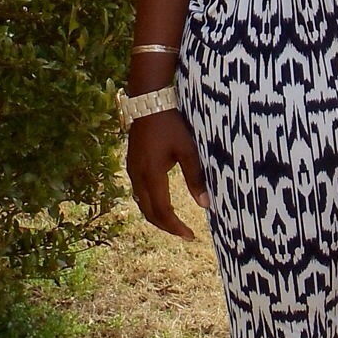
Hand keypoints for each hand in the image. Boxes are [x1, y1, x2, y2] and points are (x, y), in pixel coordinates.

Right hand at [126, 110, 208, 240]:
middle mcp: (138, 176)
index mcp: (152, 176)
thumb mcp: (188, 150)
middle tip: (184, 233)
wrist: (148, 101)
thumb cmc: (171, 124)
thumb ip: (195, 178)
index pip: (162, 212)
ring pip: (142, 203)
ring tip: (173, 221)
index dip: (176, 227)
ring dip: (157, 215)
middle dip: (166, 226)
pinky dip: (150, 203)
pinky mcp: (132, 163)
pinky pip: (138, 191)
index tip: (190, 236)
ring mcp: (132, 169)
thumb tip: (206, 205)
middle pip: (149, 212)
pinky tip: (160, 201)